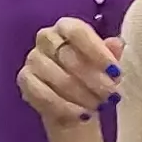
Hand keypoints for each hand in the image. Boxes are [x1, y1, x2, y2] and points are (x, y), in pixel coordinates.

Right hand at [18, 17, 120, 132]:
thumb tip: (117, 43)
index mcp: (66, 26)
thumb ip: (111, 53)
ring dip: (81, 95)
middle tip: (111, 95)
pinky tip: (81, 115)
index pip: (77, 31)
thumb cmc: (92, 76)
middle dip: (94, 78)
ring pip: (57, 77)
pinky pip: (42, 94)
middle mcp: (46, 38)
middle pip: (68, 56)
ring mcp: (32, 58)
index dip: (97, 51)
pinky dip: (64, 107)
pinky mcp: (25, 80)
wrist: (74, 102)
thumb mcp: (106, 65)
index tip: (115, 72)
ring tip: (99, 106)